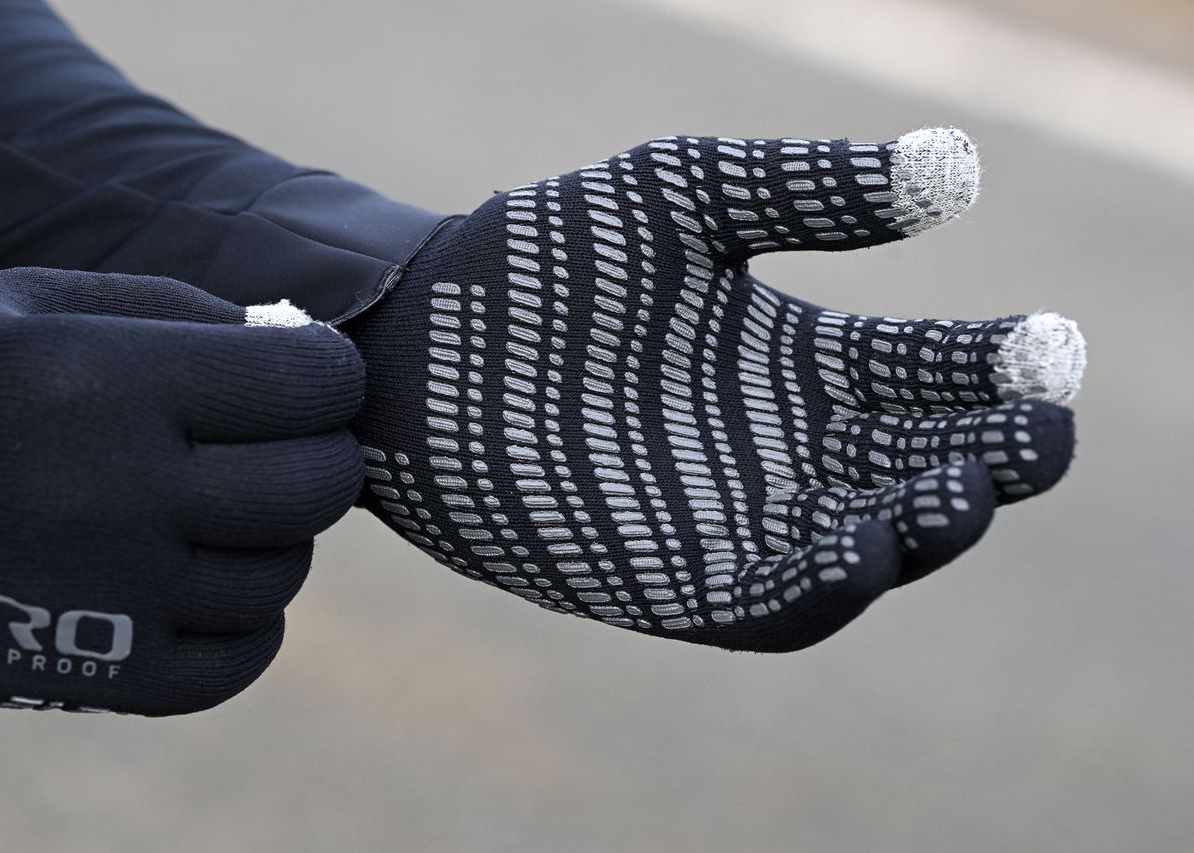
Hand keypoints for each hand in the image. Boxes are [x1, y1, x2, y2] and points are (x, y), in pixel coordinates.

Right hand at [0, 268, 362, 712]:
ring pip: (283, 571)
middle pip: (315, 484)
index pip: (306, 382)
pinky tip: (214, 575)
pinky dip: (250, 618)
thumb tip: (298, 345)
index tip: (310, 371)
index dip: (330, 372)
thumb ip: (177, 312)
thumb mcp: (36, 304)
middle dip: (323, 451)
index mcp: (102, 381)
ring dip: (280, 533)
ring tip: (229, 503)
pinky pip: (241, 657)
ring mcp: (110, 594)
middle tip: (290, 437)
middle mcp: (113, 492)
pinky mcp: (102, 673)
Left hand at [346, 128, 1084, 650]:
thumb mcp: (681, 197)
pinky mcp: (670, 585)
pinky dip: (822, 585)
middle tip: (1037, 433)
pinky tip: (862, 547)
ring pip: (863, 545)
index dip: (999, 367)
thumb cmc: (542, 261)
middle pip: (919, 468)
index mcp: (801, 362)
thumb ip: (807, 187)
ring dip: (924, 527)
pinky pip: (768, 603)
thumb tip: (957, 168)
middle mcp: (785, 451)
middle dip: (989, 459)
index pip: (929, 372)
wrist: (417, 339)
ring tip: (964, 489)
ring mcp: (732, 523)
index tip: (1049, 348)